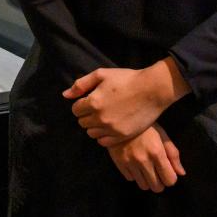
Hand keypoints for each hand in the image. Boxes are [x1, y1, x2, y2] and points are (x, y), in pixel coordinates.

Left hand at [63, 58, 188, 145]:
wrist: (151, 90)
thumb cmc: (126, 79)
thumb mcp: (101, 75)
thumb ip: (81, 85)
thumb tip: (65, 95)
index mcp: (93, 102)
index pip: (75, 110)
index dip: (80, 105)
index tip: (88, 101)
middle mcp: (100, 118)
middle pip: (83, 123)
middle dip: (86, 115)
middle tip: (97, 109)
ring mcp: (112, 129)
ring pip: (92, 133)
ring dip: (94, 126)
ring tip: (104, 117)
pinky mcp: (123, 136)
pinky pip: (104, 142)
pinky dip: (103, 136)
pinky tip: (110, 126)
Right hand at [106, 123, 185, 192]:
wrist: (119, 115)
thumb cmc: (145, 125)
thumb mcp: (162, 134)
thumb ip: (173, 154)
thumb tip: (181, 173)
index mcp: (156, 152)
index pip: (170, 180)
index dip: (170, 177)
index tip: (167, 171)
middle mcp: (143, 160)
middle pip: (157, 187)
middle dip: (159, 181)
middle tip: (156, 171)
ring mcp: (129, 162)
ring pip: (143, 186)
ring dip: (146, 179)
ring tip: (145, 168)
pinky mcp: (118, 162)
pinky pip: (130, 179)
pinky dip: (134, 174)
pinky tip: (134, 163)